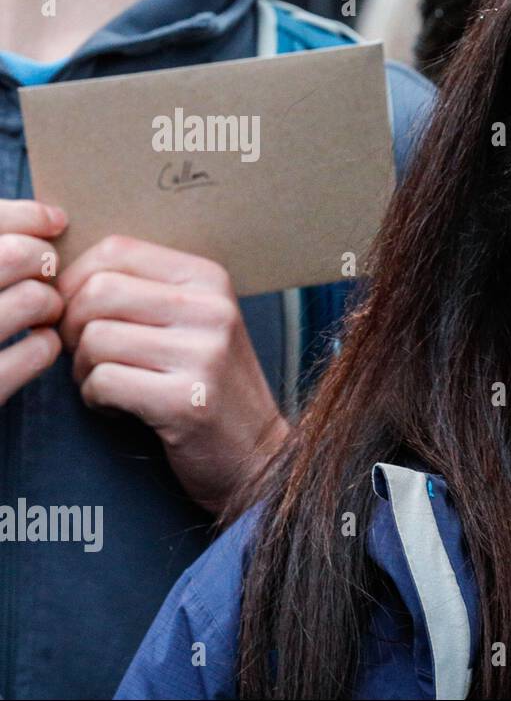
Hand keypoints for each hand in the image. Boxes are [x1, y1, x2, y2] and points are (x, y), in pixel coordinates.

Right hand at [0, 200, 66, 404]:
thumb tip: (51, 218)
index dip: (25, 215)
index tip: (54, 221)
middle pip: (15, 255)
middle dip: (41, 260)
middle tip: (41, 274)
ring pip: (34, 300)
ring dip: (50, 304)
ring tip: (40, 313)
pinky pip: (38, 350)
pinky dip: (47, 344)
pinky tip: (35, 345)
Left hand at [57, 235, 288, 514]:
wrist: (257, 451)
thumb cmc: (209, 384)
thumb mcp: (193, 320)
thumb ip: (143, 290)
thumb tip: (62, 277)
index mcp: (210, 279)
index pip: (117, 249)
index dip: (77, 280)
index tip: (79, 313)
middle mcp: (213, 309)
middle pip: (98, 292)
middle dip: (73, 327)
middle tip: (88, 353)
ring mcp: (205, 355)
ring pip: (95, 338)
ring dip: (85, 368)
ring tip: (111, 381)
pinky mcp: (188, 401)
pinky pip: (104, 381)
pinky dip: (96, 398)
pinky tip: (120, 406)